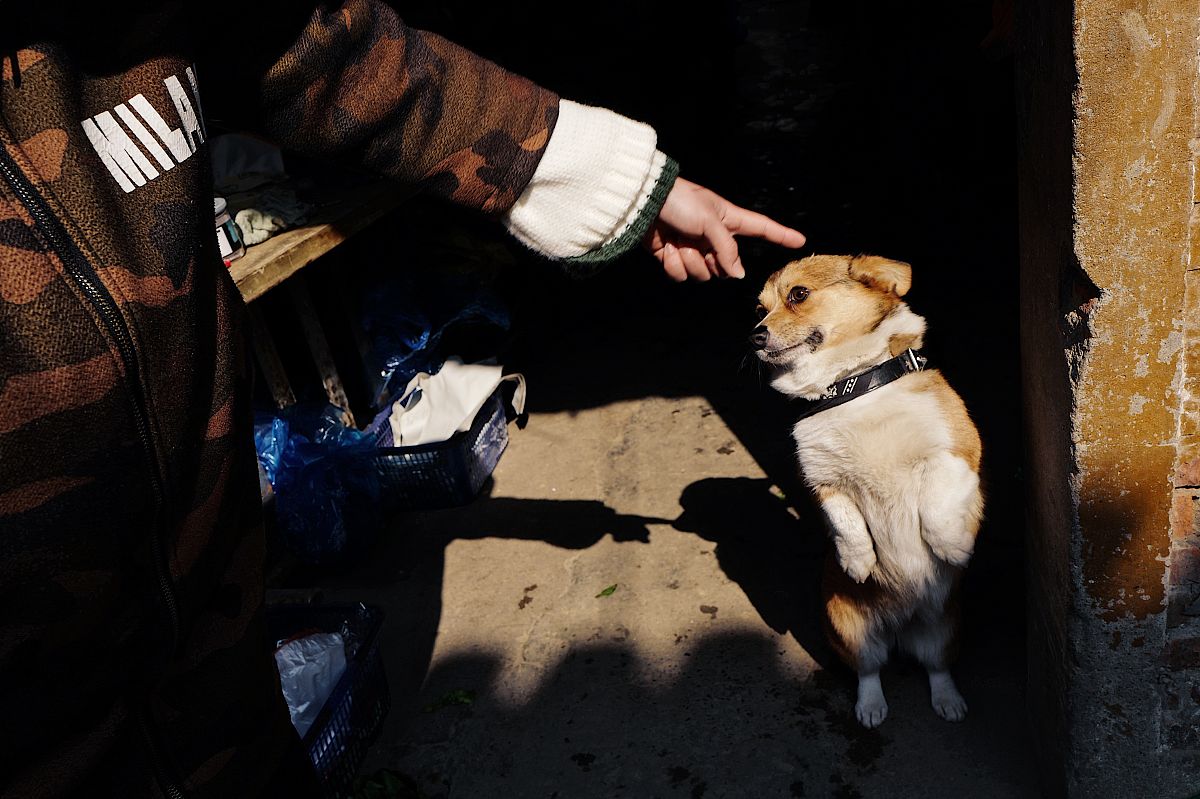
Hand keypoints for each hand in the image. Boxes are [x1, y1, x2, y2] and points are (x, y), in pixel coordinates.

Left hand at [644, 177, 805, 280]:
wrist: (645, 204)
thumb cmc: (680, 203)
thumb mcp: (710, 221)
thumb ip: (728, 249)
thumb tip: (737, 274)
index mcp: (728, 220)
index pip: (762, 229)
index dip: (781, 235)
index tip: (800, 241)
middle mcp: (713, 237)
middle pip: (726, 267)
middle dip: (712, 262)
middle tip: (698, 244)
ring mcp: (694, 248)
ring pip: (703, 274)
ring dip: (690, 262)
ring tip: (678, 243)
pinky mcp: (674, 256)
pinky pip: (681, 275)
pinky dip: (673, 265)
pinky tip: (665, 249)